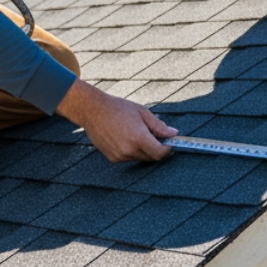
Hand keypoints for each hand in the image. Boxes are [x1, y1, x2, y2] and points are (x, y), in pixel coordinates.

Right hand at [56, 80, 176, 162]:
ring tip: (136, 133)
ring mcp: (120, 156)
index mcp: (139, 138)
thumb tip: (173, 133)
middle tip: (154, 136)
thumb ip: (158, 126)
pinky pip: (128, 158)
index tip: (169, 143)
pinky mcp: (112, 158)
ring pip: (140, 158)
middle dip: (156, 148)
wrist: (93, 111)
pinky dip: (132, 151)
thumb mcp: (142, 112)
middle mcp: (129, 150)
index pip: (160, 153)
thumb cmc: (118, 108)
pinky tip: (125, 137)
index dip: (167, 149)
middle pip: (151, 157)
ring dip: (143, 150)